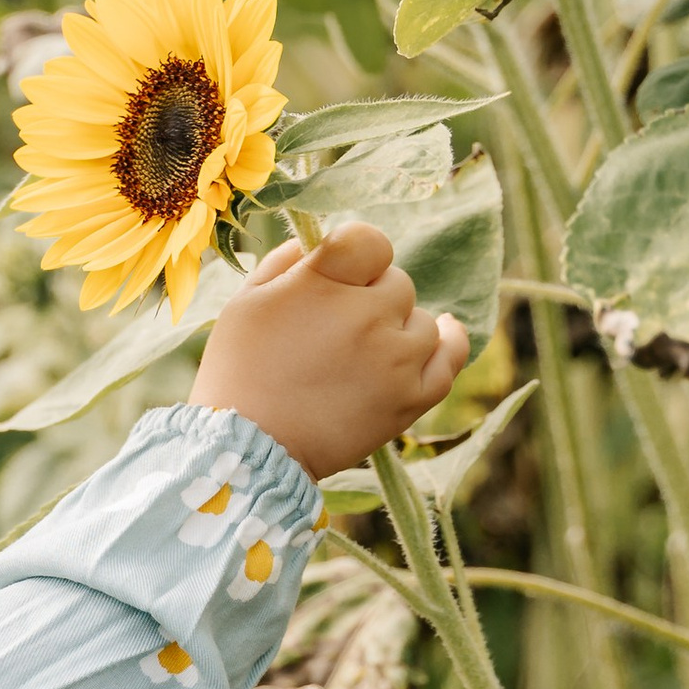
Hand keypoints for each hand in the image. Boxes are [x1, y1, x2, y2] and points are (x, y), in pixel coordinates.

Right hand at [192, 222, 469, 480]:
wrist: (248, 448)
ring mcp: (395, 357)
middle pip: (396, 283)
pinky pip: (450, 358)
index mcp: (324, 282)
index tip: (342, 272)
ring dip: (397, 329)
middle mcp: (367, 314)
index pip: (369, 240)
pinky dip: (449, 342)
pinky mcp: (411, 397)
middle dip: (370, 298)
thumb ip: (285, 262)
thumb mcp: (245, 301)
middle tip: (334, 331)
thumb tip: (316, 245)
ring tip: (361, 355)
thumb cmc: (238, 370)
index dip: (357, 254)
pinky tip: (444, 330)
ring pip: (421, 321)